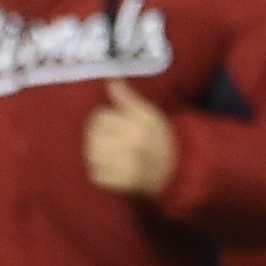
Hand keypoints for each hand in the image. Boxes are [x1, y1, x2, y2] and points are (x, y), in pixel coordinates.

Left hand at [83, 80, 178, 195]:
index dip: (105, 119)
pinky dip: (100, 172)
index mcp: (136, 126)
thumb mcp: (147, 113)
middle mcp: (129, 147)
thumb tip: (111, 80)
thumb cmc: (160, 138)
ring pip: (91, 155)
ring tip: (112, 154)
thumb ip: (127, 98)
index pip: (99, 117)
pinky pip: (96, 174)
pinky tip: (112, 168)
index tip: (116, 124)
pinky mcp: (118, 185)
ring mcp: (123, 168)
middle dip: (99, 136)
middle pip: (92, 136)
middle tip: (114, 140)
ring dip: (97, 154)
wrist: (174, 171)